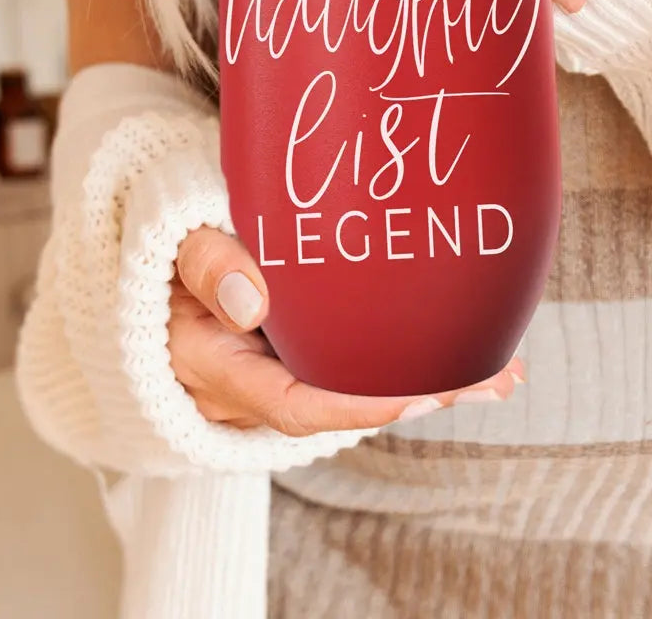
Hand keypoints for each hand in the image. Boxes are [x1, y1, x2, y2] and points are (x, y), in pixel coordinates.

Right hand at [170, 227, 524, 434]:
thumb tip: (251, 301)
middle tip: (494, 378)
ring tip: (500, 369)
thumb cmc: (164, 246)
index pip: (292, 404)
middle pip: (341, 404)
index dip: (357, 407)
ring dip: (427, 381)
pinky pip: (349, 364)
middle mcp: (249, 387)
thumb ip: (204, 263)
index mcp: (215, 368)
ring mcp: (273, 371)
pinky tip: (458, 347)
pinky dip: (402, 360)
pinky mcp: (293, 352)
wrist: (150, 258)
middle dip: (420, 396)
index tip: (419, 396)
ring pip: (353, 387)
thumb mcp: (171, 244)